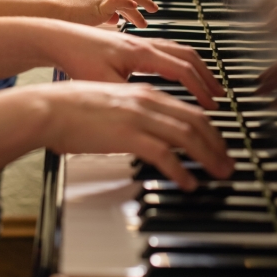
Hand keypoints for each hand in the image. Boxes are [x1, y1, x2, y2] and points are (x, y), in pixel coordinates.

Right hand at [37, 81, 233, 186]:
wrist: (48, 108)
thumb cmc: (70, 109)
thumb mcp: (109, 105)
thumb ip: (130, 115)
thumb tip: (140, 133)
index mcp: (144, 94)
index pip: (188, 111)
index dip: (209, 129)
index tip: (218, 144)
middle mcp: (147, 102)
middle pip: (196, 121)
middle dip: (218, 144)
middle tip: (228, 162)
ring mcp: (139, 118)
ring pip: (187, 136)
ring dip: (208, 156)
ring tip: (218, 173)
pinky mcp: (128, 135)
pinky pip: (165, 154)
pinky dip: (181, 170)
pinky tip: (188, 182)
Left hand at [53, 25, 223, 108]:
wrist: (58, 38)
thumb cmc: (76, 58)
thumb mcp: (104, 84)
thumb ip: (130, 97)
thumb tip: (150, 111)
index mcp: (141, 53)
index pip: (181, 71)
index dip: (200, 89)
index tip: (212, 105)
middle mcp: (145, 44)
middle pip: (188, 57)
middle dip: (207, 77)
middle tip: (220, 96)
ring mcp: (140, 42)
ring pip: (179, 51)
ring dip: (197, 69)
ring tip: (207, 86)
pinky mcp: (133, 45)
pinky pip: (168, 50)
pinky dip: (182, 63)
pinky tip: (181, 77)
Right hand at [57, 0, 156, 27]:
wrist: (55, 8)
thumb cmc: (69, 12)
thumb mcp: (91, 12)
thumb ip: (105, 14)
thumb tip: (117, 20)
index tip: (143, 7)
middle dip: (143, 1)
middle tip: (154, 9)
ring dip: (139, 11)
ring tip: (147, 19)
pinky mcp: (101, 0)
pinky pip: (120, 1)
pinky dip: (129, 5)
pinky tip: (137, 10)